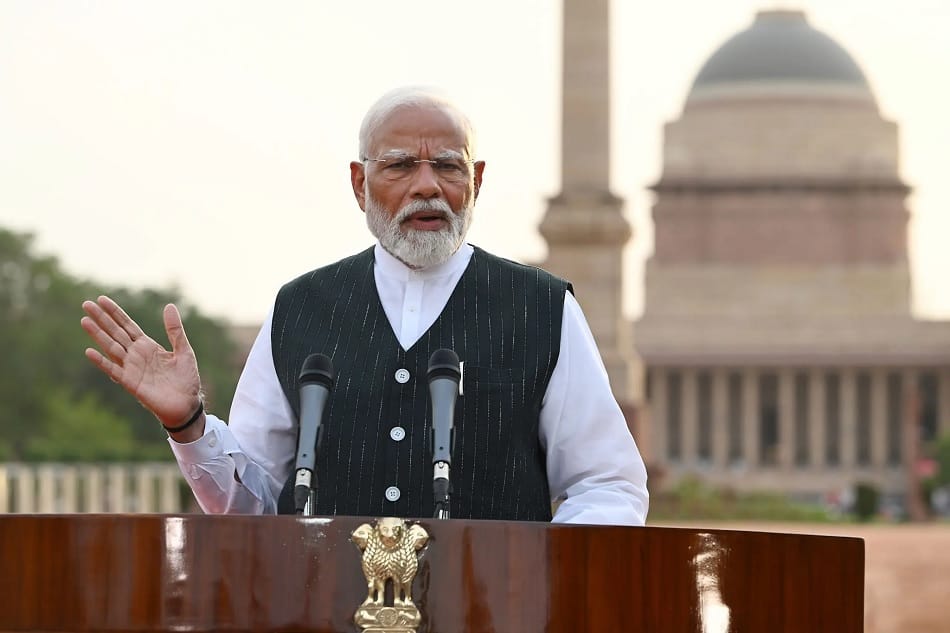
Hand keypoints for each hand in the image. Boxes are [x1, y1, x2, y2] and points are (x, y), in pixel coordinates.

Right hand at [81, 295, 203, 438]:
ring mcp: (131, 368)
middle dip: (101, 319)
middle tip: (85, 304)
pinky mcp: (131, 382)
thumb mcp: (183, 350)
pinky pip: (114, 370)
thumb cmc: (186, 379)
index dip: (115, 313)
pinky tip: (90, 351)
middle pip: (115, 333)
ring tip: (84, 320)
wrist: (187, 404)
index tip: (101, 299)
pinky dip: (102, 362)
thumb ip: (175, 330)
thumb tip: (169, 306)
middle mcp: (136, 355)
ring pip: (111, 347)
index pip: (127, 325)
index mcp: (147, 346)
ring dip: (98, 335)